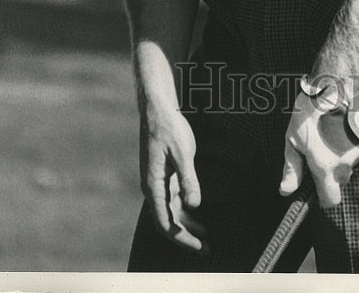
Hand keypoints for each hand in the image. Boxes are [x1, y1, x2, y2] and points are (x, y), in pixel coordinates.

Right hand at [139, 103, 208, 254]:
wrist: (157, 109)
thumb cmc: (169, 128)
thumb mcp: (183, 152)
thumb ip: (188, 179)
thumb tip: (194, 205)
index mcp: (153, 185)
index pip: (165, 222)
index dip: (182, 238)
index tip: (199, 247)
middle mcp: (152, 188)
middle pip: (167, 222)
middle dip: (186, 237)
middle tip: (207, 248)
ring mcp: (156, 182)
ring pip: (170, 213)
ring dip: (186, 225)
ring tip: (206, 236)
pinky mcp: (162, 176)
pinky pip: (172, 200)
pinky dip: (184, 211)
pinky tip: (197, 214)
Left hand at [279, 79, 358, 208]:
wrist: (336, 81)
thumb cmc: (310, 109)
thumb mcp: (292, 137)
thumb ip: (292, 167)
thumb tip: (286, 191)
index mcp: (327, 167)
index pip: (331, 200)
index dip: (323, 196)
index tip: (318, 186)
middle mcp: (348, 163)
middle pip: (341, 179)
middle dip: (332, 169)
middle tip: (322, 147)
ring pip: (353, 161)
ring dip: (344, 152)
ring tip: (333, 129)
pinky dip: (356, 139)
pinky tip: (346, 123)